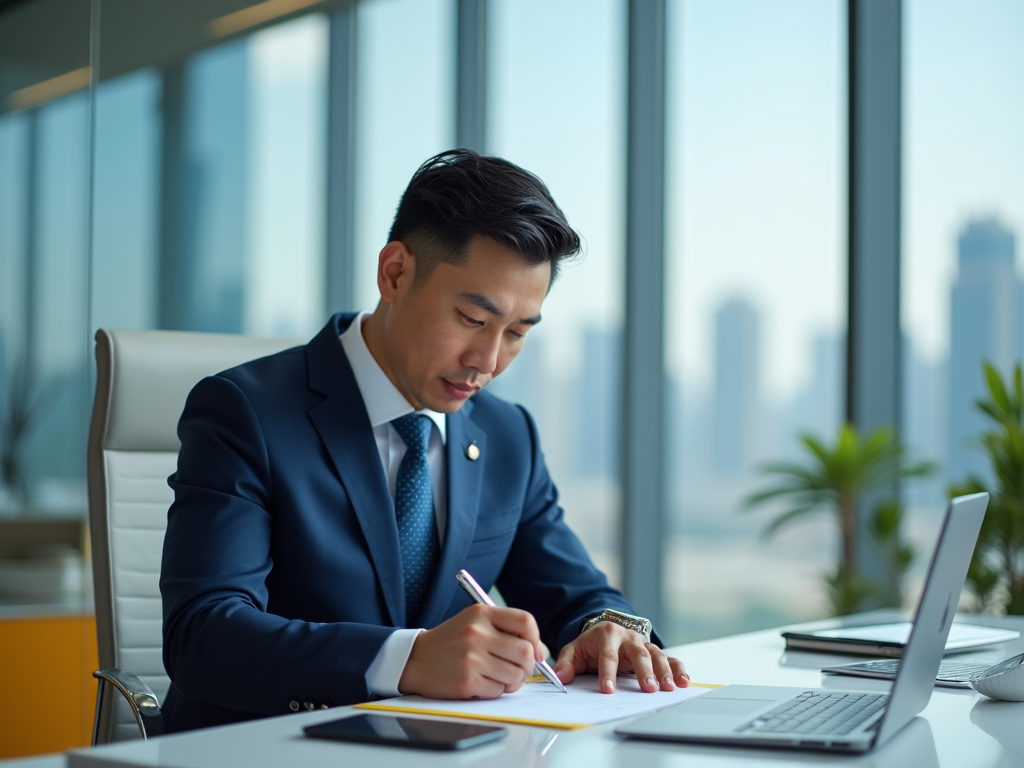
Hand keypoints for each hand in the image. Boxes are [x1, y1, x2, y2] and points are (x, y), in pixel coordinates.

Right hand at [398, 603, 542, 698]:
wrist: (415, 659)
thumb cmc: (450, 642)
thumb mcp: (475, 624)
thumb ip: (506, 631)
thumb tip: (541, 652)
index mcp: (481, 614)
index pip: (525, 621)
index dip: (536, 639)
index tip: (534, 651)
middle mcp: (477, 633)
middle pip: (525, 652)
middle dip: (528, 666)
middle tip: (519, 671)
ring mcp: (472, 658)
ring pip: (515, 674)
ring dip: (513, 681)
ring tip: (500, 678)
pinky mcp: (467, 681)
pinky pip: (499, 690)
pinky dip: (496, 690)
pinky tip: (483, 683)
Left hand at [554, 621, 688, 693]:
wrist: (604, 630)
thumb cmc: (590, 644)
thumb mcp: (574, 650)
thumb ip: (566, 663)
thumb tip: (561, 677)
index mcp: (607, 635)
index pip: (608, 655)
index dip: (608, 673)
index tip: (608, 690)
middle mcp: (628, 637)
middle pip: (638, 654)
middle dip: (644, 672)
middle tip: (648, 689)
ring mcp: (643, 644)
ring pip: (656, 654)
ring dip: (664, 672)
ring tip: (669, 688)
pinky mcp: (653, 651)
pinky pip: (669, 658)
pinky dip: (678, 668)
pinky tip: (684, 681)